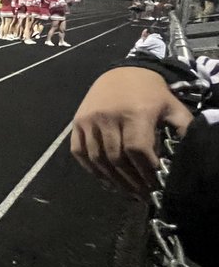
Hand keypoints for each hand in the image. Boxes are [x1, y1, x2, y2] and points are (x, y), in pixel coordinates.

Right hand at [69, 67, 193, 196]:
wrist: (122, 72)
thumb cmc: (150, 93)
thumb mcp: (172, 107)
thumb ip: (183, 129)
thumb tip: (189, 155)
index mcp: (135, 113)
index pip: (137, 150)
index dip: (145, 171)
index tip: (155, 185)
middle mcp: (108, 117)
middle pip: (116, 158)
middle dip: (131, 181)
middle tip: (142, 194)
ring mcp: (89, 120)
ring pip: (97, 158)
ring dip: (112, 179)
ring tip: (126, 191)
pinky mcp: (77, 122)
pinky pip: (79, 152)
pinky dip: (90, 169)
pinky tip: (105, 179)